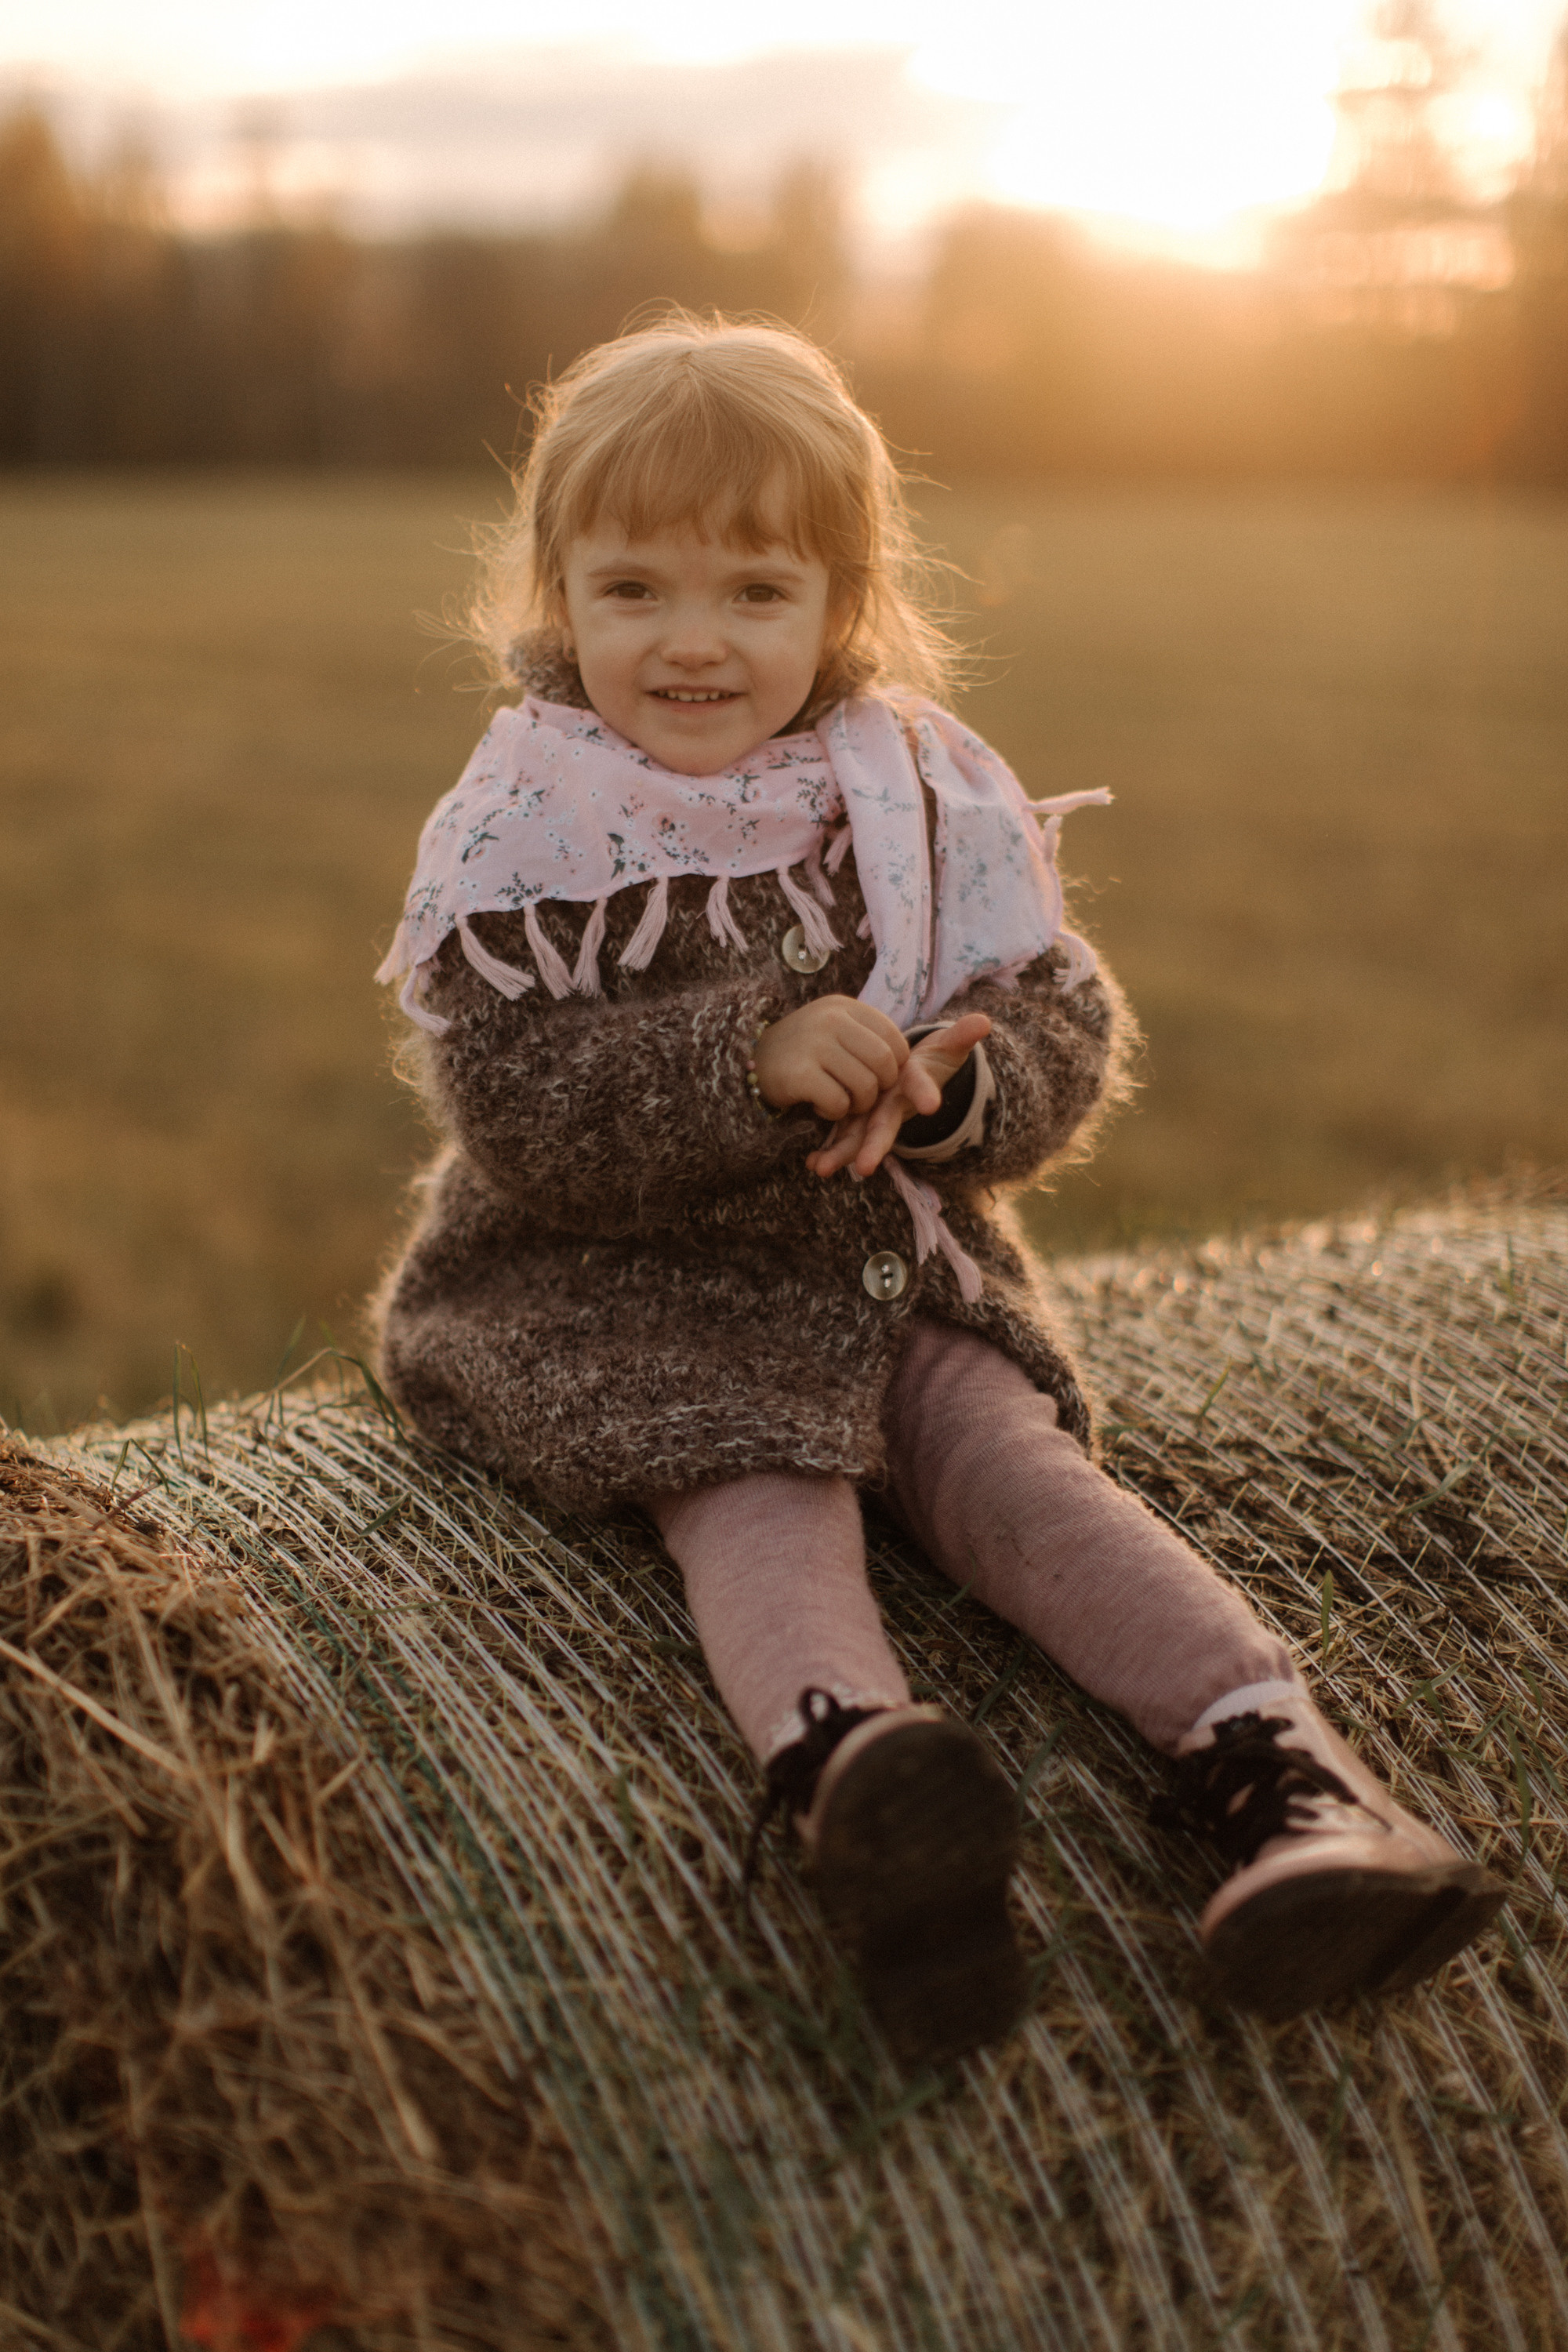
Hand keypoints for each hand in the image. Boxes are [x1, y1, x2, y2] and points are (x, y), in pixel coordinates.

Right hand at [752, 996, 912, 1119]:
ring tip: (841, 1102)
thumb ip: (866, 1037)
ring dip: (858, 1105)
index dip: (895, 1067)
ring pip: (865, 1086)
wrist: (746, 1060)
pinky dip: (834, 1113)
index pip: (893, 1038)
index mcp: (844, 1006)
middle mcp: (831, 1020)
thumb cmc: (801, 1049)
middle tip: (861, 1096)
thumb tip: (905, 1062)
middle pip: (884, 1063)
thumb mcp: (833, 1028)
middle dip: (880, 1089)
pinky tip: (820, 1106)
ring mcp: (814, 1044)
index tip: (878, 1078)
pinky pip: (838, 1103)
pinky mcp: (799, 1073)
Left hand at [806, 1012, 991, 1179]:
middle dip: (875, 1147)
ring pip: (858, 1137)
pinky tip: (812, 1163)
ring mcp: (873, 1114)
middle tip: (865, 1167)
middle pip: (885, 1128)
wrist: (917, 1075)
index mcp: (914, 1086)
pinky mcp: (855, 1116)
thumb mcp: (948, 1048)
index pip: (922, 1088)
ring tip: (821, 1168)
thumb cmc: (932, 1061)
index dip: (925, 1093)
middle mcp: (893, 1106)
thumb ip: (962, 1036)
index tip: (931, 1105)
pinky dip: (829, 1151)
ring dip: (841, 1154)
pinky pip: (842, 1136)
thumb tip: (983, 1022)